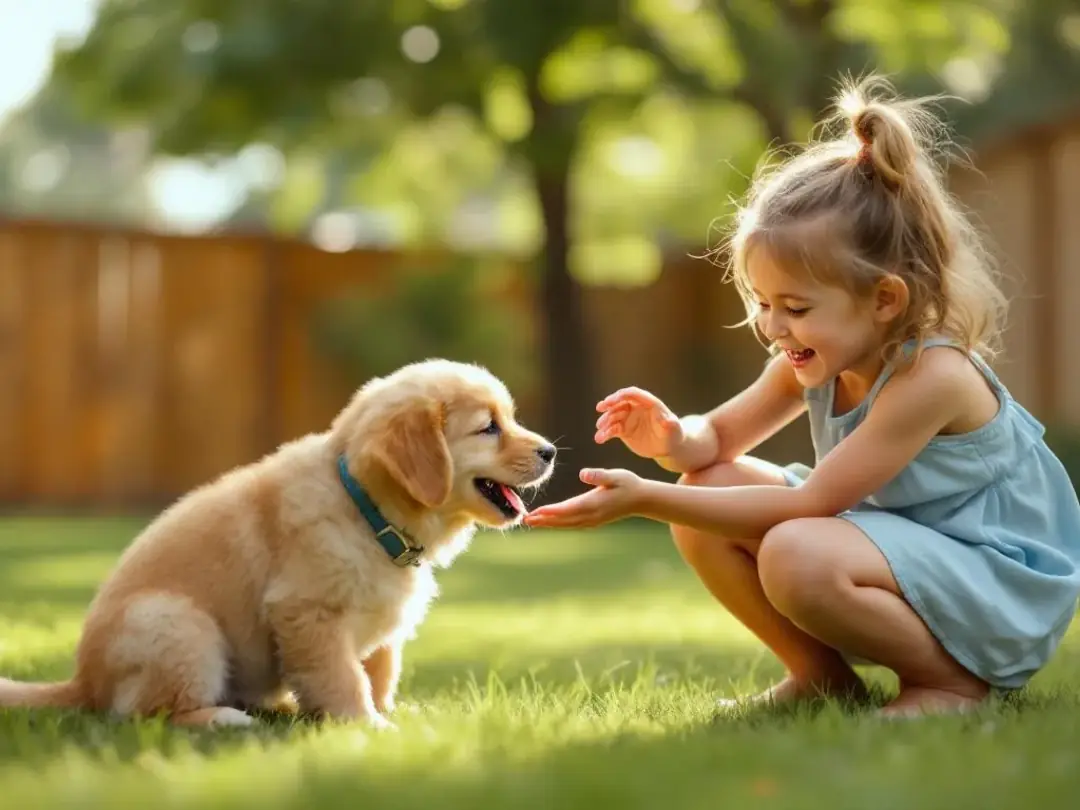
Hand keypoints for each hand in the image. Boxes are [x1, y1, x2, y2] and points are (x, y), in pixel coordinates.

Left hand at [523, 468, 644, 528]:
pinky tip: (551, 521)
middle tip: (524, 520)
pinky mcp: (594, 521)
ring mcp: (592, 520)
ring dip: (549, 523)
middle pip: (562, 520)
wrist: (642, 499)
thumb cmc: (628, 483)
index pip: (566, 509)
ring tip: (532, 522)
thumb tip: (583, 474)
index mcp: (594, 504)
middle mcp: (591, 515)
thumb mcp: (616, 475)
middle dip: (543, 520)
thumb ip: (600, 475)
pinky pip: (572, 524)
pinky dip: (559, 523)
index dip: (549, 512)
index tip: (534, 513)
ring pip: (566, 524)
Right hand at [595, 387, 681, 459]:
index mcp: (648, 402)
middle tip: (600, 408)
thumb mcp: (674, 428)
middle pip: (619, 403)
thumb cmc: (673, 434)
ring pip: (613, 417)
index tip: (610, 401)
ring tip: (599, 429)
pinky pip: (612, 430)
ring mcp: (629, 418)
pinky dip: (605, 433)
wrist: (667, 446)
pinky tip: (599, 439)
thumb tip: (667, 420)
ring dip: (605, 421)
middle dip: (609, 405)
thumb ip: (670, 423)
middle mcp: (636, 408)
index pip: (632, 394)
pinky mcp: (624, 430)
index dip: (621, 395)